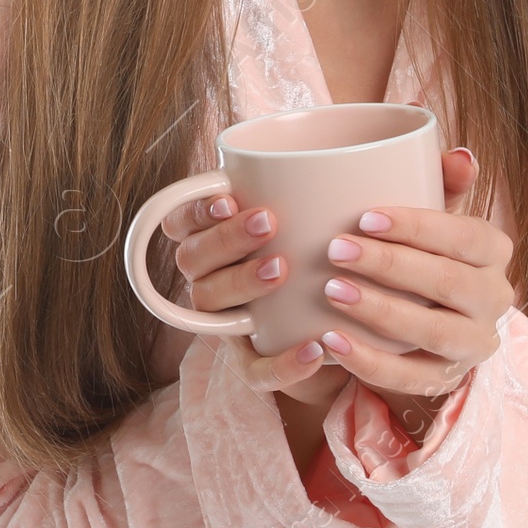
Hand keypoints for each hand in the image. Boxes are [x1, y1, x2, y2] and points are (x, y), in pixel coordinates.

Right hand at [161, 190, 350, 408]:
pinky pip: (254, 371)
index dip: (195, 210)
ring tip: (283, 269)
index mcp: (212, 241)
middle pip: (192, 259)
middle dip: (226, 238)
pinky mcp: (252, 363)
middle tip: (269, 222)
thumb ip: (308, 193)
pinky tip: (314, 349)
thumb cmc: (320, 257)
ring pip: (211, 304)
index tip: (228, 197)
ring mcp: (226, 322)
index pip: (180, 222)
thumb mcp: (313, 222)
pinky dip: (282, 364)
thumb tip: (347, 156)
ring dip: (242, 283)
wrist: (345, 330)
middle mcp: (209, 280)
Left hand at [314, 147, 513, 433]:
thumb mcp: (431, 219)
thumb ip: (442, 184)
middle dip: (391, 264)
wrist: (425, 323)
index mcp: (494, 252)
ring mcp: (473, 344)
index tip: (364, 217)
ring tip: (332, 291)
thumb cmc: (423, 253)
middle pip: (449, 282)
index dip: (417, 227)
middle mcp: (495, 300)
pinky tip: (331, 341)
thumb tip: (460, 155)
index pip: (465, 236)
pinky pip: (411, 377)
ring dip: (381, 310)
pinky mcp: (446, 380)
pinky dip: (370, 361)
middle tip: (336, 249)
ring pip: (434, 331)